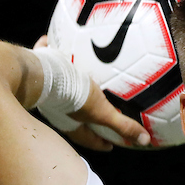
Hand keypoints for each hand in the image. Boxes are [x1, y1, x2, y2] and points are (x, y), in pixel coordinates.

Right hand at [34, 36, 150, 150]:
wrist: (41, 74)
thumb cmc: (73, 96)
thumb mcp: (102, 111)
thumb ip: (122, 124)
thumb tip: (145, 140)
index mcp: (72, 124)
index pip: (90, 139)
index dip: (102, 142)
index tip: (112, 144)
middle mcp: (57, 111)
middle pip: (75, 117)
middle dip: (88, 117)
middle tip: (103, 114)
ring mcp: (47, 91)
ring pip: (61, 91)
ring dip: (72, 88)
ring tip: (84, 81)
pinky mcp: (40, 71)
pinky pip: (47, 59)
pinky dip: (50, 50)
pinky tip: (53, 40)